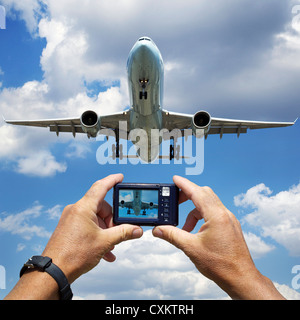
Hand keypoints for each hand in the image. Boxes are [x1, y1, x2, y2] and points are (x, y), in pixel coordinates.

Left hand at [43, 173, 142, 283]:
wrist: (53, 272)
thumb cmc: (74, 254)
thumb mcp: (104, 242)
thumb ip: (123, 233)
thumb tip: (137, 230)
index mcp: (83, 208)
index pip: (100, 187)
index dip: (112, 180)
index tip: (120, 177)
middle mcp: (76, 210)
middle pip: (101, 207)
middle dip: (112, 220)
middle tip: (119, 232)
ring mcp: (71, 219)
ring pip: (95, 219)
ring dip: (106, 231)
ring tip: (111, 246)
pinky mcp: (68, 228)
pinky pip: (87, 226)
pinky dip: (97, 235)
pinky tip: (104, 252)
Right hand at [153, 175, 284, 299]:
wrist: (241, 278)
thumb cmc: (221, 265)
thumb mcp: (191, 248)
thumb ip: (172, 235)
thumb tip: (157, 229)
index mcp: (216, 216)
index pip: (197, 192)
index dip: (184, 184)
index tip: (175, 179)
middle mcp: (225, 214)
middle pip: (204, 194)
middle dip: (188, 195)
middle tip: (175, 201)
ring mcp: (229, 219)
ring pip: (209, 204)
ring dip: (194, 210)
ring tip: (185, 227)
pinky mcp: (230, 226)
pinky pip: (214, 213)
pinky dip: (202, 217)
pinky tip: (195, 230)